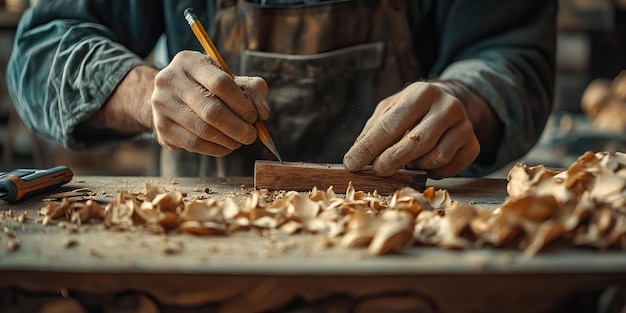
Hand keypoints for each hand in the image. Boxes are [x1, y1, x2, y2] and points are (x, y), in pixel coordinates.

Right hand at [151, 50, 269, 155]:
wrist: (170, 96)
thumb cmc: (207, 86)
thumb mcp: (230, 79)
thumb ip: (252, 91)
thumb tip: (263, 113)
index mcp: (189, 61)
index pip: (221, 83)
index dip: (242, 104)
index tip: (254, 117)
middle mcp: (169, 80)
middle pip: (211, 111)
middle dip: (238, 127)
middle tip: (251, 135)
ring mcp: (162, 105)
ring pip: (203, 130)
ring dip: (229, 140)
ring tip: (240, 140)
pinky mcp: (161, 127)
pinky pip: (194, 144)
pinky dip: (216, 149)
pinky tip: (226, 146)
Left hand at [343, 82, 480, 178]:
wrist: (449, 103)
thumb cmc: (411, 110)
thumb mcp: (389, 110)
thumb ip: (372, 131)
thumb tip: (354, 157)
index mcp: (422, 93)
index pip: (390, 125)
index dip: (368, 147)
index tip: (351, 164)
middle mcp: (447, 106)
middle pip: (416, 142)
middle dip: (391, 160)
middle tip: (378, 170)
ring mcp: (465, 125)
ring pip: (435, 157)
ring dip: (415, 165)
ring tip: (406, 160)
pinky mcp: (473, 144)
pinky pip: (449, 167)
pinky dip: (432, 171)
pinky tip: (425, 162)